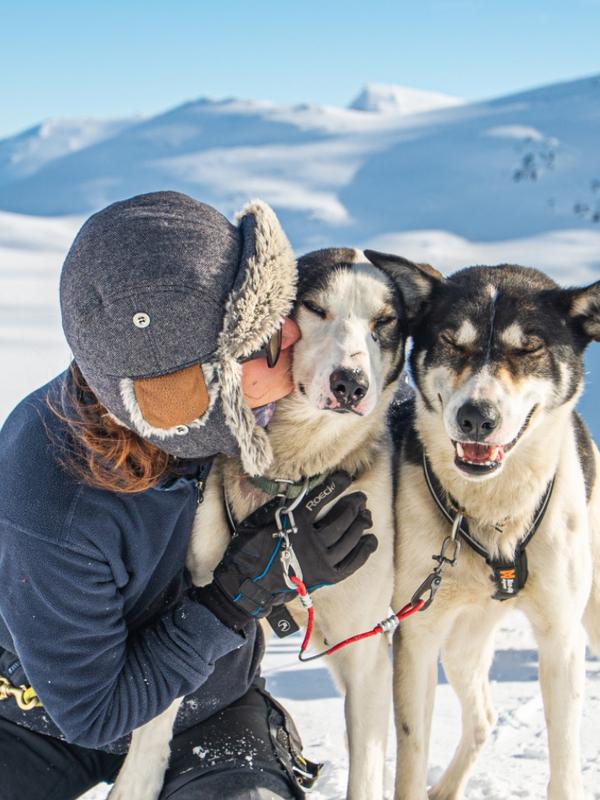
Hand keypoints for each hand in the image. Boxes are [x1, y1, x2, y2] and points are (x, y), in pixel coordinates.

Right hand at [195, 472, 376, 629]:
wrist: (247, 583)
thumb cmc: (250, 548)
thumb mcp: (260, 519)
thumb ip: (283, 506)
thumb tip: (301, 492)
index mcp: (294, 523)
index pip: (321, 498)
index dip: (336, 485)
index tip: (346, 478)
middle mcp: (311, 541)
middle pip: (342, 519)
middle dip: (354, 506)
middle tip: (360, 499)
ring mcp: (320, 561)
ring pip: (349, 540)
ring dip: (361, 525)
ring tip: (366, 517)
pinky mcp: (325, 577)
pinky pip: (351, 563)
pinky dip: (363, 551)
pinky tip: (370, 540)